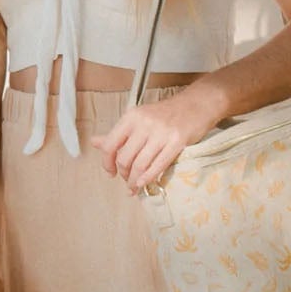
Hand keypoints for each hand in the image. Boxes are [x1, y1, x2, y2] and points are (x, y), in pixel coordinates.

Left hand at [91, 85, 225, 191]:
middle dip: (123, 174)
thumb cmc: (166, 114)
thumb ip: (118, 134)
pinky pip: (157, 166)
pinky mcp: (177, 141)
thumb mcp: (138, 119)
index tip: (110, 172)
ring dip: (134, 181)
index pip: (109, 145)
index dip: (107, 163)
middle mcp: (144, 123)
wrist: (196, 105)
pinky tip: (143, 184)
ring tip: (134, 187)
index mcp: (131, 117)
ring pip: (139, 165)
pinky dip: (147, 179)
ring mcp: (161, 132)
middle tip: (126, 180)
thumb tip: (94, 143)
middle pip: (124, 158)